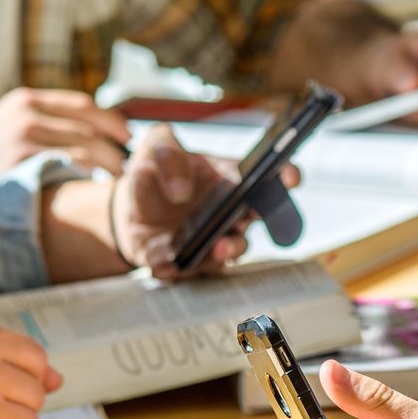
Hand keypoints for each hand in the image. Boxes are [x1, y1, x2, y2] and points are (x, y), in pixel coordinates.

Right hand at [0, 88, 132, 178]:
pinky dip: (91, 177)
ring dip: (110, 165)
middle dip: (116, 147)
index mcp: (25, 100)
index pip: (83, 105)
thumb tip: (89, 129)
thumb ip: (41, 122)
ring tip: (118, 179)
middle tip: (130, 164)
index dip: (112, 121)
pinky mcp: (23, 162)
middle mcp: (26, 113)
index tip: (127, 137)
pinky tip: (97, 188)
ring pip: (87, 148)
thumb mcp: (6, 128)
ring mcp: (24, 137)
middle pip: (91, 127)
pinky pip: (73, 167)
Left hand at [110, 125, 299, 278]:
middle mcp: (227, 212)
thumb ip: (168, 157)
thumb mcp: (156, 147)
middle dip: (254, 223)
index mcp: (228, 178)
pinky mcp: (185, 260)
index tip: (289, 178)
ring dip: (225, 251)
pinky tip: (164, 267)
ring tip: (214, 249)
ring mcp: (210, 239)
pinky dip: (177, 270)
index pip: (264, 177)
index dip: (282, 177)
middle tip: (242, 222)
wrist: (128, 202)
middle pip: (252, 220)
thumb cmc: (153, 170)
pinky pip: (187, 269)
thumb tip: (180, 190)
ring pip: (228, 250)